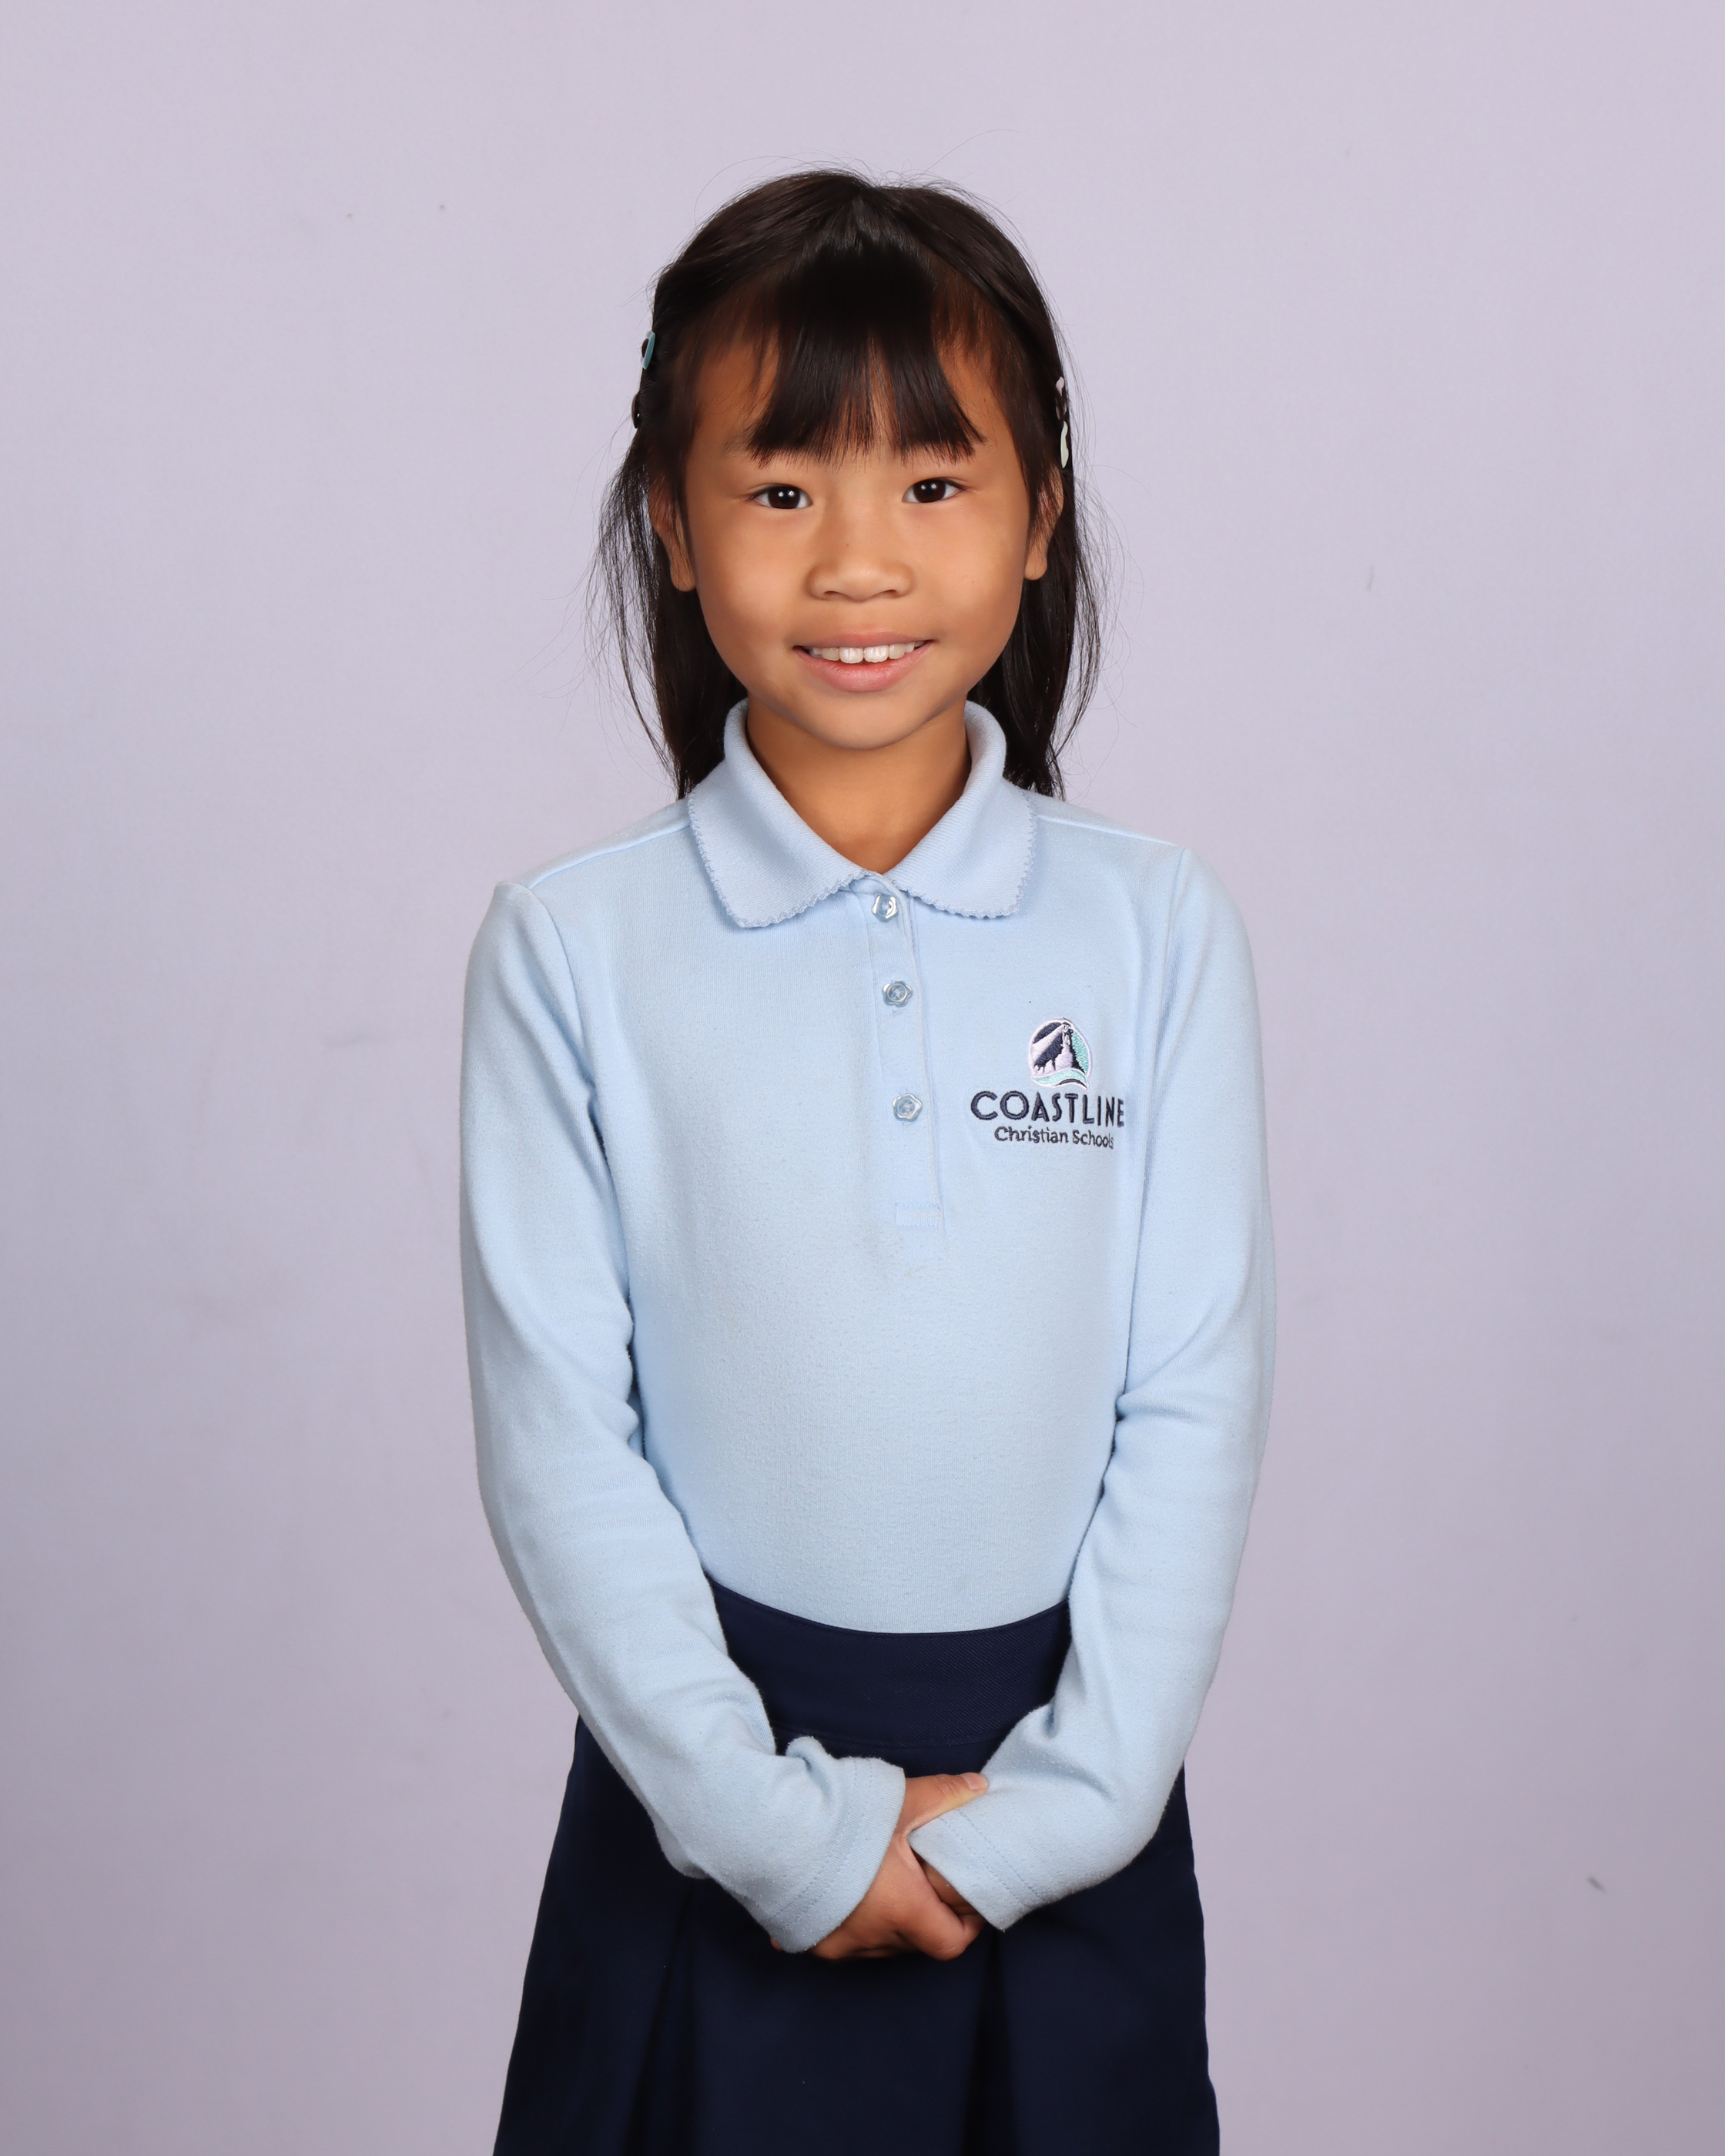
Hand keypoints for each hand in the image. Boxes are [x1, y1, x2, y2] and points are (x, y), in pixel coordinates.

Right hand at [807, 1773, 987, 1960]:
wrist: (772, 1826)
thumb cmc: (841, 1817)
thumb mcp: (901, 1800)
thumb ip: (945, 1794)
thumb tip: (980, 1786)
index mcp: (901, 1911)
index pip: (951, 1942)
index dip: (967, 1925)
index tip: (966, 1900)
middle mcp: (870, 1938)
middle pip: (916, 1942)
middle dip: (928, 1916)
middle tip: (927, 1881)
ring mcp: (837, 1945)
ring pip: (880, 1945)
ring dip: (892, 1923)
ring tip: (888, 1884)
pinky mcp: (809, 1940)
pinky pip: (844, 1942)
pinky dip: (856, 1924)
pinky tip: (849, 1895)